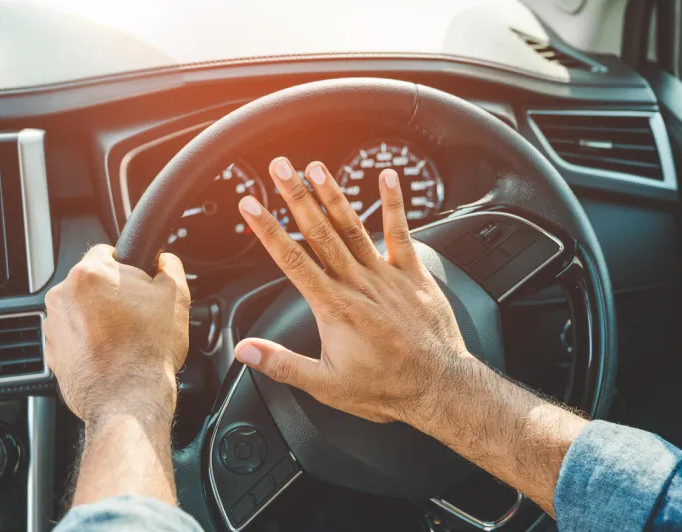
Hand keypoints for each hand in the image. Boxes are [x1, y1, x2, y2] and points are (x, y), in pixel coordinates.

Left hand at [44, 245, 190, 425]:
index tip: (139, 285)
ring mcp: (53, 326)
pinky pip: (74, 336)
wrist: (129, 398)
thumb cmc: (149, 350)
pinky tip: (112, 353)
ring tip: (126, 338)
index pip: (108, 252)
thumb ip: (169, 266)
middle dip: (114, 295)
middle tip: (138, 315)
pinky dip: (90, 341)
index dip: (129, 268)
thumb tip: (163, 260)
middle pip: (93, 283)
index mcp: (90, 275)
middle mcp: (63, 296)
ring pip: (82, 310)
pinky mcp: (52, 352)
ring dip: (101, 318)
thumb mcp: (176, 296)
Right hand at [234, 157, 472, 422]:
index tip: (252, 205)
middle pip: (320, 233)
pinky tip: (388, 177)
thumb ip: (281, 364)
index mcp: (334, 308)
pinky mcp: (413, 274)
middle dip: (296, 197)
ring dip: (333, 195)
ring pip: (353, 227)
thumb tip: (244, 351)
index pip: (292, 260)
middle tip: (280, 168)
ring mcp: (386, 276)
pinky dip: (394, 204)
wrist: (437, 388)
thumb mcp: (325, 385)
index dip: (268, 230)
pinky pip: (401, 232)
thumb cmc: (384, 387)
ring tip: (316, 167)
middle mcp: (358, 284)